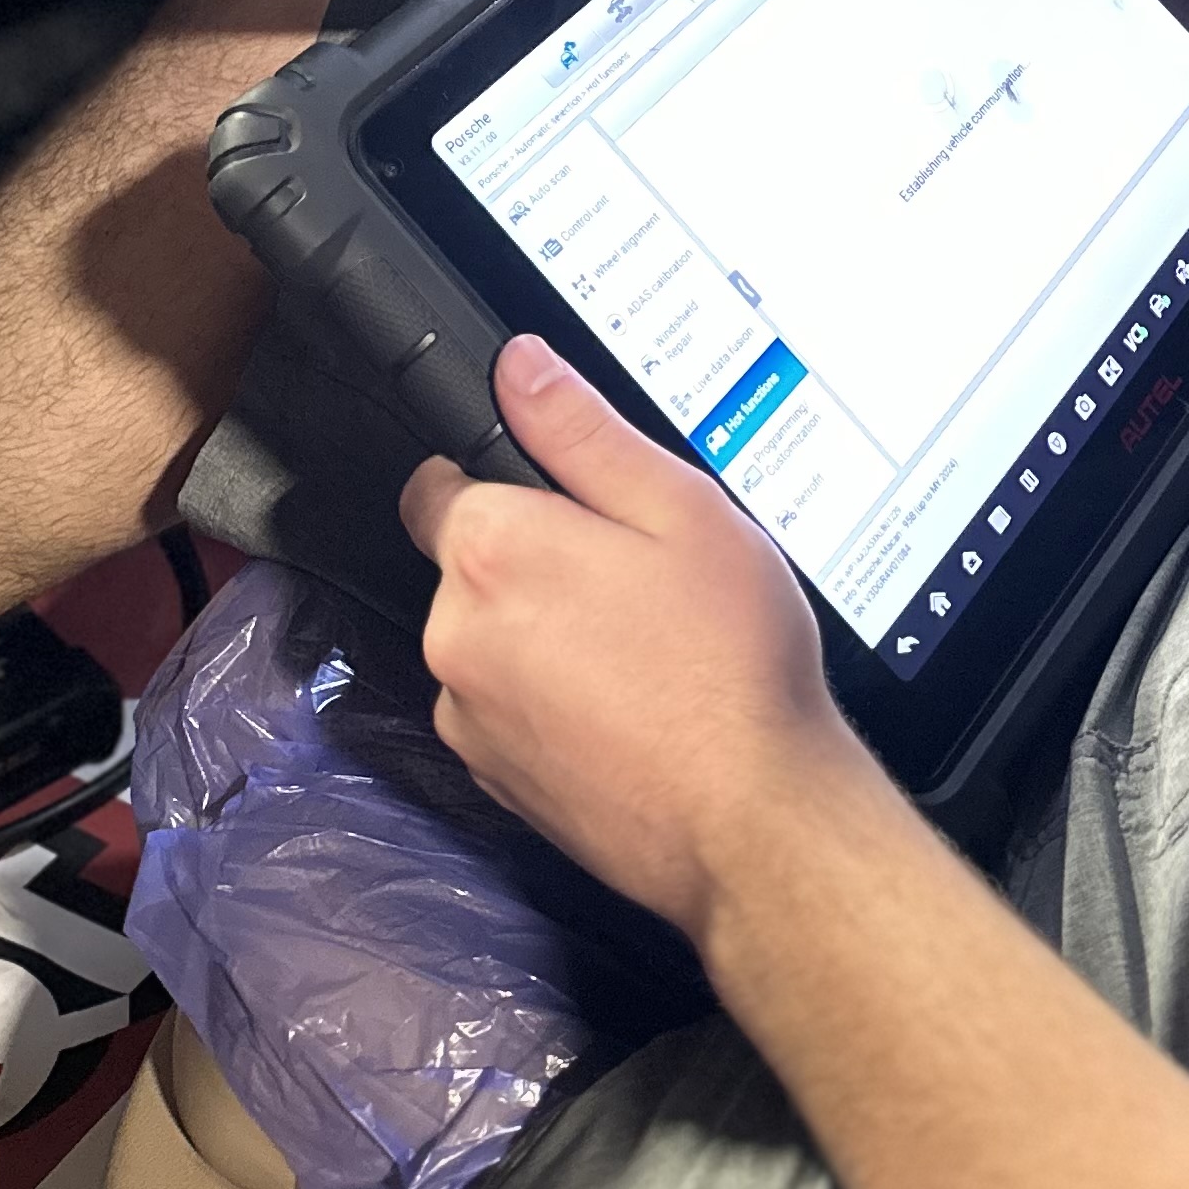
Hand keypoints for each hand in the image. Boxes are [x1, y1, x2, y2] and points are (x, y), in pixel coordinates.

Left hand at [401, 339, 886, 948]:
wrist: (751, 821)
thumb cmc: (728, 662)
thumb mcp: (680, 509)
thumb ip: (583, 431)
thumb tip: (518, 366)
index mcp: (493, 551)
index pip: (436, 483)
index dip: (498, 476)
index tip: (564, 499)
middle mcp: (456, 635)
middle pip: (468, 566)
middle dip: (536, 560)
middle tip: (635, 574)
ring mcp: (470, 720)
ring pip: (490, 642)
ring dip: (543, 635)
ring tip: (644, 647)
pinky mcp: (495, 784)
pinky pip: (507, 713)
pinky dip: (552, 704)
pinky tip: (631, 706)